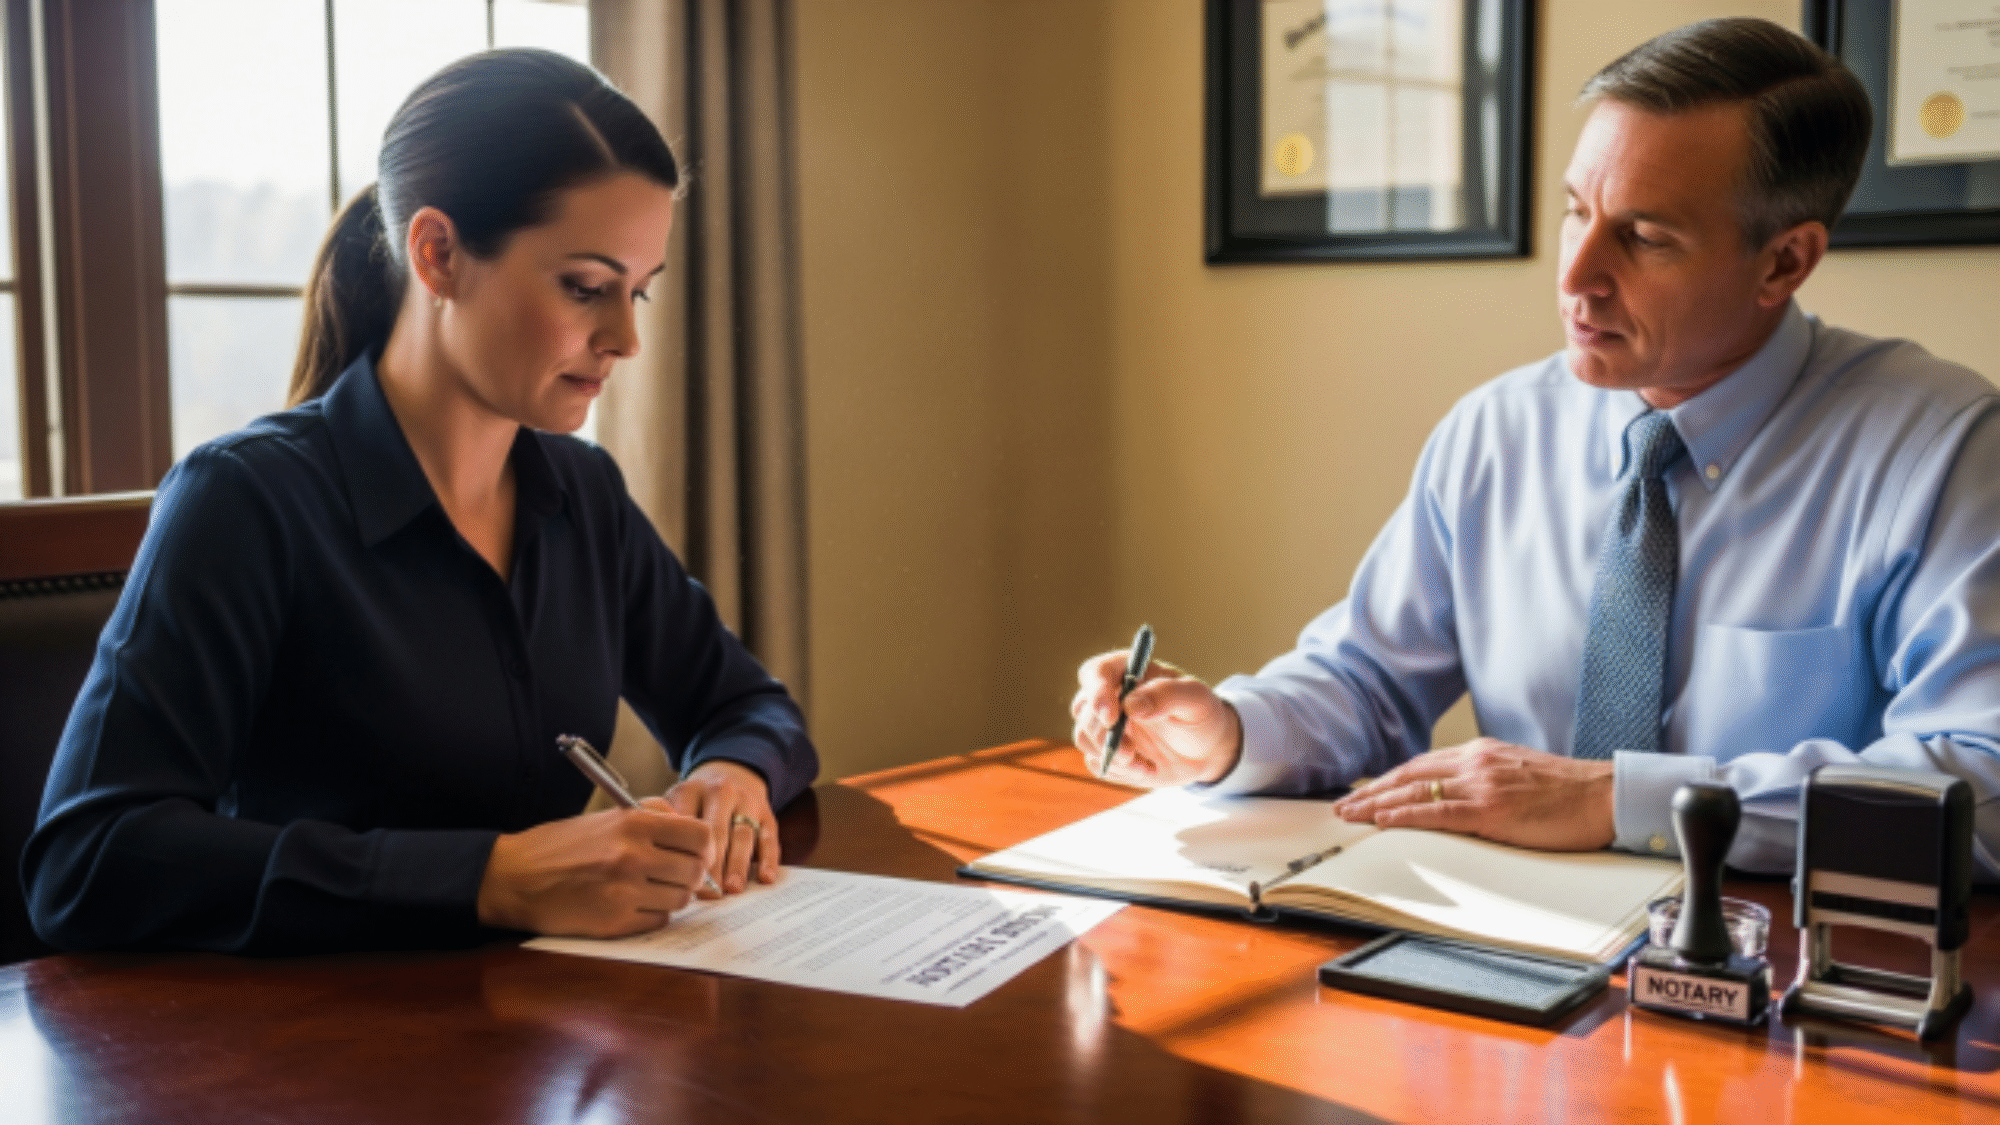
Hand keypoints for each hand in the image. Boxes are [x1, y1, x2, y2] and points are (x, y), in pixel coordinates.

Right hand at [478, 802, 713, 936]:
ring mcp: (625, 892)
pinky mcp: (614, 923)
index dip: (705, 846)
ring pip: (681, 899)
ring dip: (672, 896)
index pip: (700, 835)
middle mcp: (633, 856)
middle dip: (693, 875)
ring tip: (649, 888)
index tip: (698, 853)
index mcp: (633, 824)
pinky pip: (658, 921)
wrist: (513, 878)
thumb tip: (692, 830)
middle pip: (696, 871)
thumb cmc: (560, 845)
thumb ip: (651, 816)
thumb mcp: (606, 816)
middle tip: (677, 874)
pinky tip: (632, 904)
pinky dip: (652, 915)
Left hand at [666, 760, 779, 895]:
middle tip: (708, 892)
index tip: (681, 879)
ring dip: (738, 864)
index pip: (686, 824)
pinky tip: (765, 878)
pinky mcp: (767, 814)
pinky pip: (769, 837)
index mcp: (690, 790)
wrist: (730, 771)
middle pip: (716, 831)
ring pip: (743, 835)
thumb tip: (661, 867)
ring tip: (732, 889)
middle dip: (712, 864)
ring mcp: (747, 802)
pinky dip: (768, 859)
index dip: (684, 853)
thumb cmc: (694, 802)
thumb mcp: (674, 803)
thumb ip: (664, 827)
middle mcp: (720, 792)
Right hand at [1069, 650, 1241, 786]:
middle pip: (1084, 710)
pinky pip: (1096, 763)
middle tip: (1129, 752)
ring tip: (1143, 765)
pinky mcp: (1109, 752)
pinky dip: (1117, 771)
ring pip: (1084, 738)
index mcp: (1129, 673)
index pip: (1096, 673)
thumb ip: (1166, 694)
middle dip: (1103, 735)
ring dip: (1110, 755)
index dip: (1097, 693)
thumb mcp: (1195, 699)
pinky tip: (1145, 769)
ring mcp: (1107, 726)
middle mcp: (1111, 697)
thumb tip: (1131, 704)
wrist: (1207, 750)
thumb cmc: (1200, 714)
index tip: (1111, 716)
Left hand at [1330, 737, 1615, 850]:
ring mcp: (1483, 785)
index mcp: (1481, 753)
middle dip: (1371, 791)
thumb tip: (1456, 797)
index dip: (1387, 780)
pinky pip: (1439, 812)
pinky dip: (1407, 816)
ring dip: (1376, 805)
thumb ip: (1485, 779)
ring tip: (1350, 816)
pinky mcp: (1493, 809)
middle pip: (1408, 775)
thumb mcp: (1517, 775)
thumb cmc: (1568, 792)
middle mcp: (1475, 763)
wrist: (1604, 795)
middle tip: (1342, 807)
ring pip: (1415, 792)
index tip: (1364, 792)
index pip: (1420, 765)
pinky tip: (1384, 821)